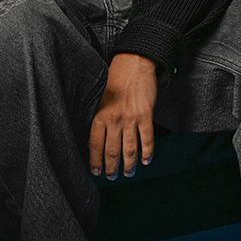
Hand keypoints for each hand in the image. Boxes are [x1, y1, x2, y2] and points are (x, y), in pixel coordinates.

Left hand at [88, 53, 156, 179]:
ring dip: (128, 165)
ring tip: (127, 174)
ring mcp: (131, 118)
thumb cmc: (113, 78)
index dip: (95, 160)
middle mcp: (114, 119)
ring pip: (129, 149)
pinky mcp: (146, 116)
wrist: (133, 63)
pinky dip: (147, 153)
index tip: (95, 171)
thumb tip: (93, 137)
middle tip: (111, 177)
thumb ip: (98, 115)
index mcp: (100, 114)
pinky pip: (147, 140)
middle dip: (111, 167)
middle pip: (112, 150)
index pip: (94, 143)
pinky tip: (146, 161)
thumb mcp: (99, 96)